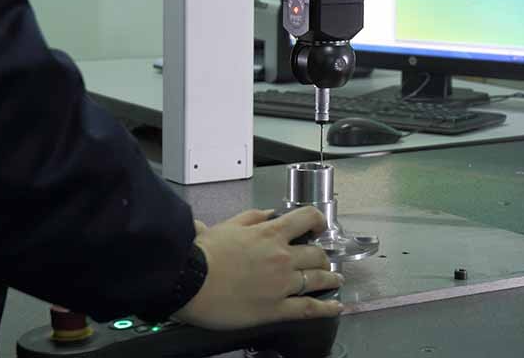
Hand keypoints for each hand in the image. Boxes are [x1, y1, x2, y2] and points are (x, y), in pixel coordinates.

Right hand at [173, 207, 342, 329]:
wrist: (188, 280)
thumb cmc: (202, 254)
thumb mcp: (229, 224)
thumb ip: (253, 217)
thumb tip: (268, 214)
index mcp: (270, 233)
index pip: (307, 218)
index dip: (318, 220)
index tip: (319, 226)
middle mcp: (282, 257)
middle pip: (317, 253)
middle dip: (322, 255)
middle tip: (323, 258)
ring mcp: (282, 284)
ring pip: (318, 278)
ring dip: (330, 278)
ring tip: (335, 279)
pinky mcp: (275, 308)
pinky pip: (308, 308)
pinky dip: (326, 308)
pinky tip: (335, 306)